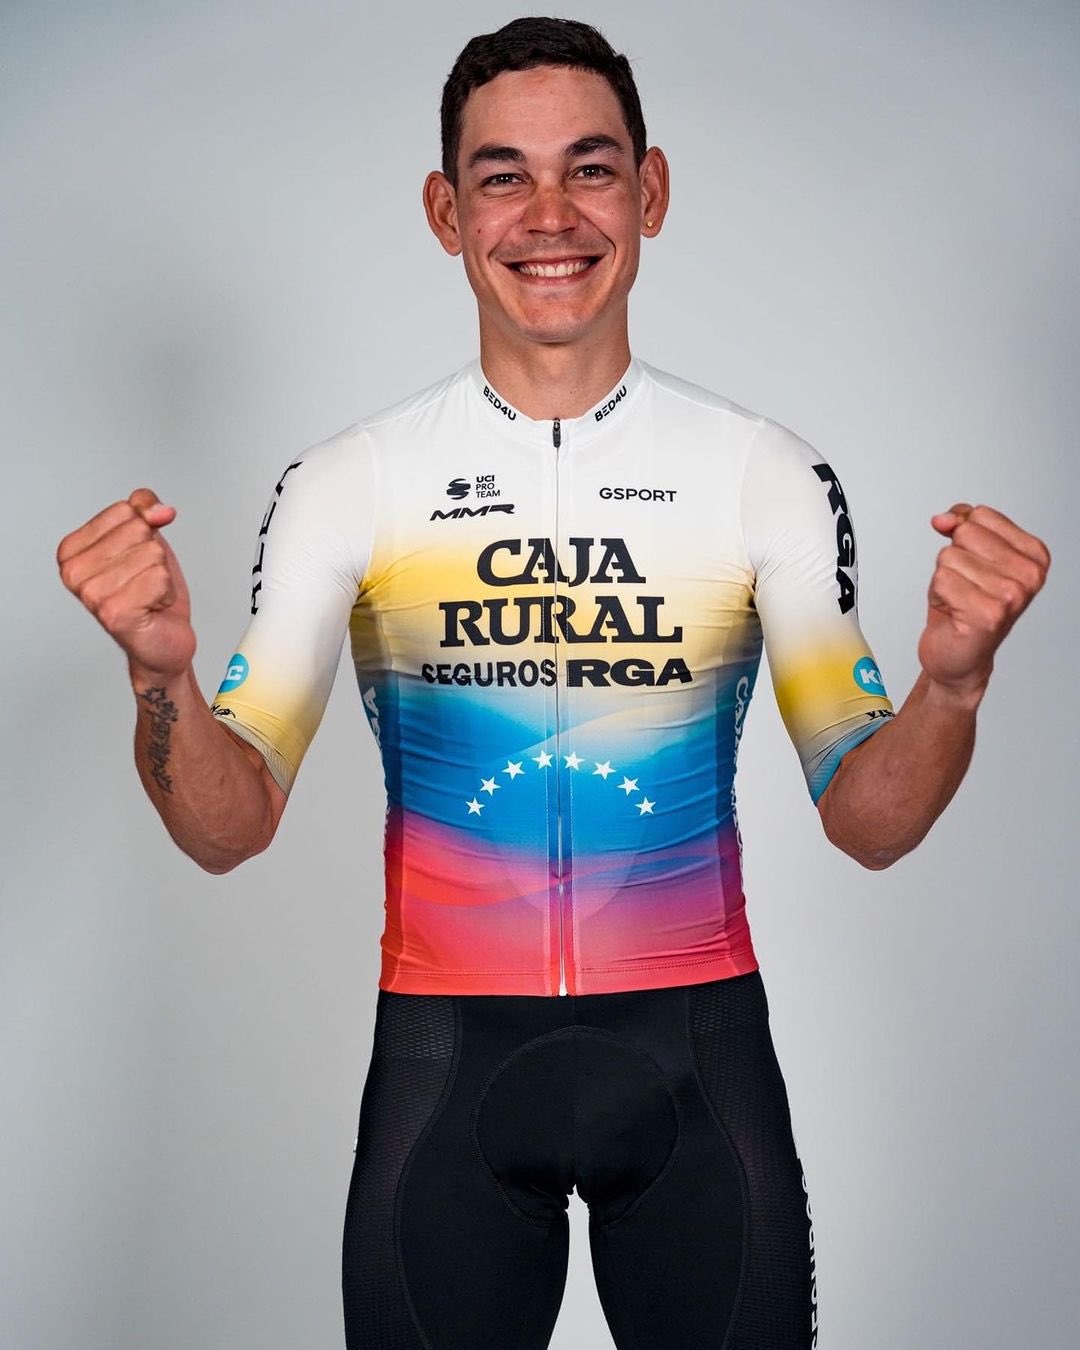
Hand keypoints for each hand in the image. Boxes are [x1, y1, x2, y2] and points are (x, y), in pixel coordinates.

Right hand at [57, 488, 195, 678]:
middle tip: (144, 582)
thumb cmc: (150, 593)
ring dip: (161, 577)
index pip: (124, 511)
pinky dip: (166, 593)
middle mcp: (74, 572)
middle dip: (154, 556)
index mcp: (72, 550)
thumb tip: (158, 510)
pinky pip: (159, 578)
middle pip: (139, 530)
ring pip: (152, 554)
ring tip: (147, 597)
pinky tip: (152, 609)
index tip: (135, 560)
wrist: (163, 640)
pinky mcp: (114, 613)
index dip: (144, 533)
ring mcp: (92, 594)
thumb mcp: (147, 539)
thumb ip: (144, 507)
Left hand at [919, 503, 1049, 696]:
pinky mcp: (989, 614)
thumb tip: (945, 518)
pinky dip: (938, 596)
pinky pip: (942, 580)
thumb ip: (961, 524)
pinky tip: (953, 613)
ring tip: (959, 601)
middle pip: (965, 534)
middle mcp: (1030, 575)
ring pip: (950, 557)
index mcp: (1034, 555)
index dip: (963, 537)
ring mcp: (1011, 595)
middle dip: (953, 559)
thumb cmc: (964, 607)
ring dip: (944, 580)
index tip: (973, 565)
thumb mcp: (966, 555)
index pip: (981, 515)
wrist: (959, 656)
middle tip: (964, 587)